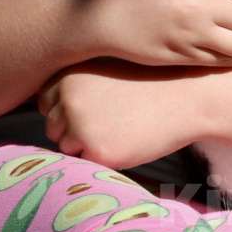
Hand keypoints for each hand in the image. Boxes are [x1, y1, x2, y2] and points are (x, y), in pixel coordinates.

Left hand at [38, 59, 209, 168]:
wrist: (187, 96)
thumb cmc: (149, 82)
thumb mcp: (107, 69)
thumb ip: (76, 81)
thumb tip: (43, 103)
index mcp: (68, 75)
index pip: (45, 100)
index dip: (66, 106)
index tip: (93, 104)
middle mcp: (67, 99)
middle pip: (51, 125)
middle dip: (74, 127)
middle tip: (110, 118)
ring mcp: (80, 126)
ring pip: (67, 145)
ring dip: (87, 142)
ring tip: (120, 127)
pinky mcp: (97, 151)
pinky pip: (86, 162)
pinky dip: (103, 156)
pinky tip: (127, 139)